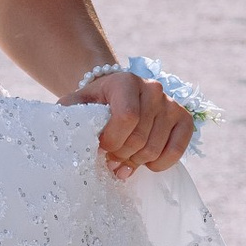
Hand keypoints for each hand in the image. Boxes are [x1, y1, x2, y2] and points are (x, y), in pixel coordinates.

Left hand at [65, 69, 194, 177]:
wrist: (116, 96)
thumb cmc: (94, 104)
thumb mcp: (77, 105)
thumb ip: (68, 116)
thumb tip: (61, 133)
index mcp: (125, 81)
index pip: (127, 117)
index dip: (111, 140)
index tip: (99, 146)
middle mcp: (153, 88)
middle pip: (139, 137)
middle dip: (120, 155)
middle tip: (109, 160)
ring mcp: (171, 103)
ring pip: (155, 148)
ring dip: (135, 162)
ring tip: (122, 163)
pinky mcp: (184, 119)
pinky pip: (176, 151)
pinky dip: (159, 164)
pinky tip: (144, 163)